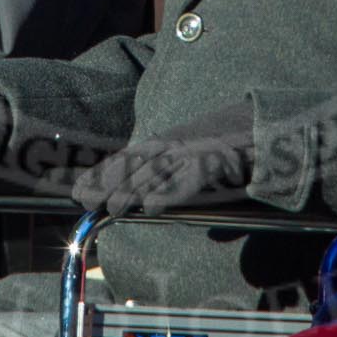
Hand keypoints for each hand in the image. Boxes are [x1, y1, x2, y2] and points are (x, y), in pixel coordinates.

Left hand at [71, 102, 253, 216]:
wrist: (259, 126)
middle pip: (134, 165)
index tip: (77, 190)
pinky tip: (155, 208)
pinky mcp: (213, 162)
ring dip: (132, 192)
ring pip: (156, 173)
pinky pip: (189, 179)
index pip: (125, 158)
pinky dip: (171, 194)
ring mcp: (192, 151)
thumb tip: (153, 206)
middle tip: (84, 200)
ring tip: (114, 209)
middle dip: (107, 184)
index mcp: (164, 142)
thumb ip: (172, 181)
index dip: (100, 174)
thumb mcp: (189, 158)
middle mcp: (173, 144)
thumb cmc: (223, 145)